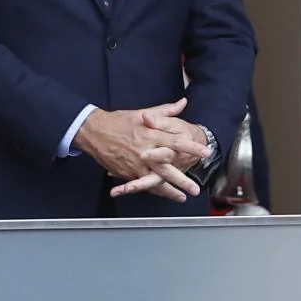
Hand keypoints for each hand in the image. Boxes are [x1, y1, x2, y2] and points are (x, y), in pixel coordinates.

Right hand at [74, 98, 210, 202]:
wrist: (94, 131)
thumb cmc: (119, 120)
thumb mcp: (143, 113)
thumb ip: (166, 111)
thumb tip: (183, 103)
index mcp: (151, 134)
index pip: (176, 142)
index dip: (192, 148)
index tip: (206, 152)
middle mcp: (145, 151)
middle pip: (168, 167)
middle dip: (183, 179)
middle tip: (196, 188)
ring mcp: (136, 164)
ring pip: (156, 180)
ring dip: (170, 190)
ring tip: (182, 197)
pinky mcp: (127, 172)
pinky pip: (143, 184)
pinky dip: (154, 190)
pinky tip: (163, 195)